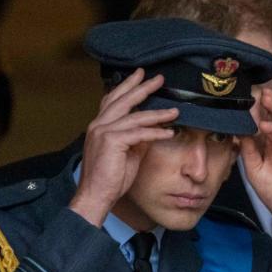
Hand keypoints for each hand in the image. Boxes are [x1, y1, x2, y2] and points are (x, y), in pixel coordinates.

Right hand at [69, 69, 177, 226]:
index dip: (127, 87)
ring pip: (134, 115)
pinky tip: (169, 132)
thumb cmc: (110, 178)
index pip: (113, 100)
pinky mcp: (112, 142)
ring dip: (157, 113)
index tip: (140, 76)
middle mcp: (99, 124)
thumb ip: (137, 139)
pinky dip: (155, 131)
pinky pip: (139, 133)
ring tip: (175, 110)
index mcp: (100, 126)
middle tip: (158, 78)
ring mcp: (103, 131)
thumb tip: (153, 130)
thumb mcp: (127, 154)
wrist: (96, 195)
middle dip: (141, 87)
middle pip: (123, 99)